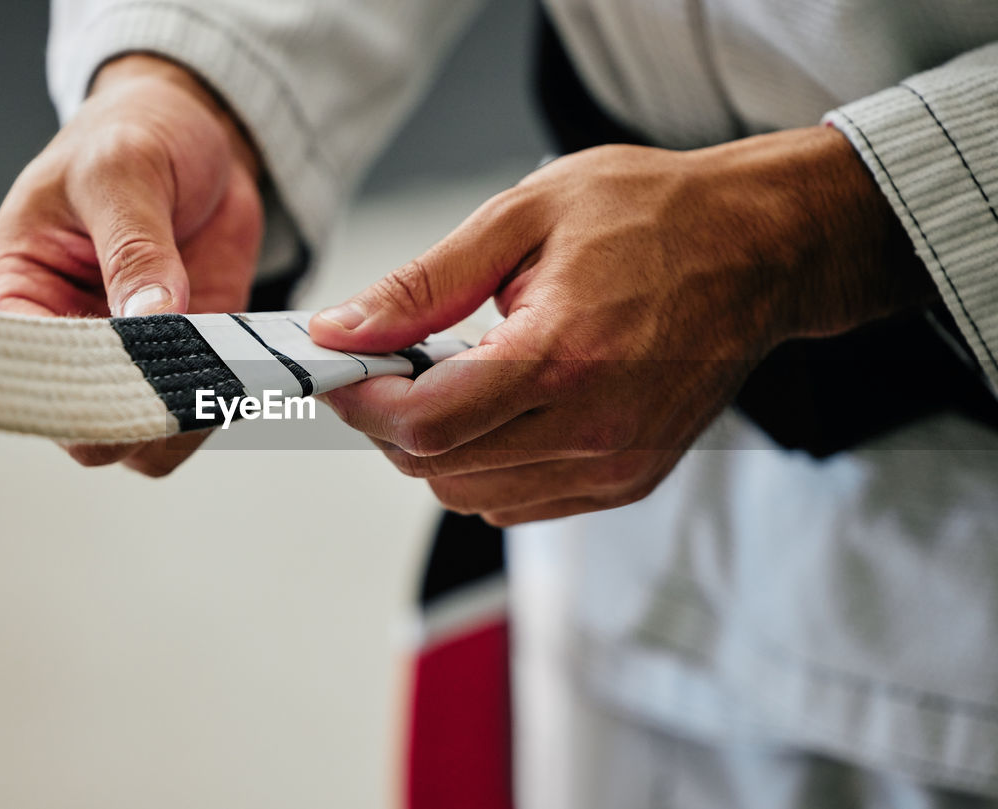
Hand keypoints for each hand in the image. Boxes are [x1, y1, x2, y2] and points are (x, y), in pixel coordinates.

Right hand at [0, 55, 262, 475]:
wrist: (194, 135)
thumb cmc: (130, 136)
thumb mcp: (124, 170)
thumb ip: (134, 245)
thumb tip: (149, 318)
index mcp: (10, 295)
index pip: (22, 378)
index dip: (74, 392)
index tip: (134, 370)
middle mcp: (60, 344)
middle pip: (84, 429)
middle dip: (139, 414)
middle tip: (192, 369)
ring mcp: (125, 363)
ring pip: (142, 443)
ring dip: (187, 419)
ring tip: (224, 367)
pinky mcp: (182, 365)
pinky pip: (195, 417)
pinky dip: (222, 405)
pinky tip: (245, 369)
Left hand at [310, 126, 932, 525]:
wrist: (763, 248)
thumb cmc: (657, 217)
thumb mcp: (524, 215)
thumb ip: (424, 285)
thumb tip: (344, 329)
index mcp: (563, 355)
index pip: (426, 423)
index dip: (363, 403)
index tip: (341, 373)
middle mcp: (594, 427)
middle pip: (439, 467)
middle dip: (394, 421)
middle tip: (394, 363)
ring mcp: (615, 464)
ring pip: (472, 496)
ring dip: (439, 446)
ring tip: (458, 376)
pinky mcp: (629, 479)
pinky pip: (520, 503)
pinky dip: (486, 464)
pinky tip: (503, 406)